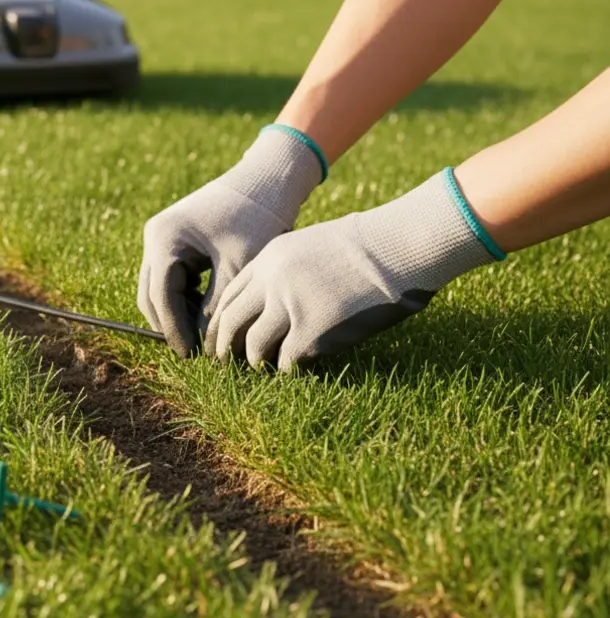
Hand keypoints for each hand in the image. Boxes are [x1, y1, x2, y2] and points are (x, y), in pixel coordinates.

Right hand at [137, 125, 325, 356]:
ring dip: (177, 312)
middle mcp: (155, 236)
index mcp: (165, 238)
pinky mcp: (174, 238)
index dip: (174, 329)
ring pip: (159, 288)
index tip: (190, 356)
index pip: (161, 296)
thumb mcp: (239, 265)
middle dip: (171, 324)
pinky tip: (206, 312)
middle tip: (195, 351)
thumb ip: (218, 306)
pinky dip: (185, 297)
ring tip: (204, 336)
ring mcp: (162, 236)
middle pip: (151, 294)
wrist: (268, 178)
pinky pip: (171, 277)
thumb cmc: (258, 216)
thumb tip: (207, 345)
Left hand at [205, 168, 505, 370]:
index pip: (229, 294)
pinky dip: (286, 370)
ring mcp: (290, 306)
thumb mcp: (313, 246)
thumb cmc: (368, 246)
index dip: (219, 318)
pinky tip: (292, 372)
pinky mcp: (313, 331)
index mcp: (270, 257)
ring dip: (254, 361)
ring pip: (253, 346)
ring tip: (259, 369)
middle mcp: (272, 281)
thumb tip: (271, 304)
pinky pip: (286, 361)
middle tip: (222, 363)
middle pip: (231, 321)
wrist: (400, 246)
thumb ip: (286, 271)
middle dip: (222, 346)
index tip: (217, 335)